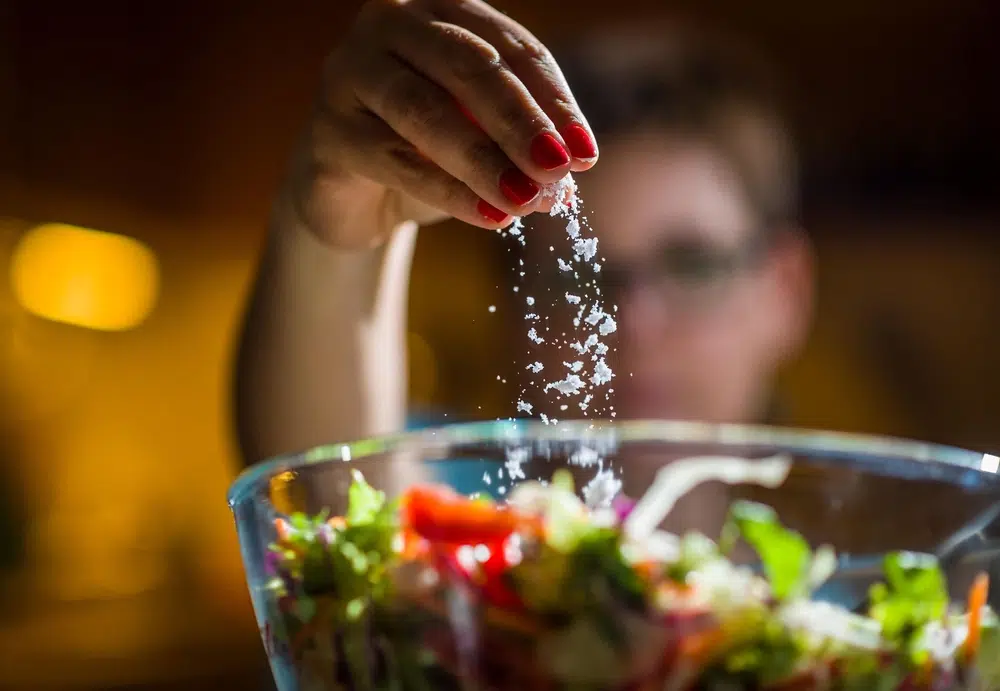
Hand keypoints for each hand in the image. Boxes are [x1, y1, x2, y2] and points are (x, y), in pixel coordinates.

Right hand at [280, 0, 598, 248]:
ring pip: (425, 110)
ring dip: (484, 159)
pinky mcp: (328, 128)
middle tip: (557, 170)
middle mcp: (392, 23)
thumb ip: (521, 140)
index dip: (554, 102)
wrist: (355, 194)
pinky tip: (489, 216)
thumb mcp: (482, 137)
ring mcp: (351, 70)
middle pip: (469, 66)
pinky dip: (448, 191)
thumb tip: (570, 168)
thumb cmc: (430, 152)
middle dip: (521, 122)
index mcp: (443, 10)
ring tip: (527, 200)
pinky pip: (394, 160)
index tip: (585, 155)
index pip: (513, 48)